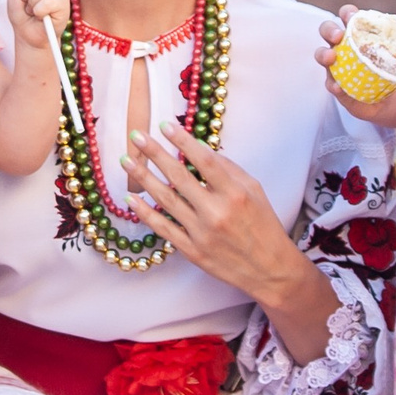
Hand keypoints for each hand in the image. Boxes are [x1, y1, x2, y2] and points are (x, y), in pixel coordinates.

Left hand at [122, 116, 307, 303]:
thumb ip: (228, 169)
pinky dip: (145, 213)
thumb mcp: (255, 190)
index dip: (182, 141)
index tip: (164, 125)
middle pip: (178, 177)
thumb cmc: (263, 225)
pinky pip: (163, 228)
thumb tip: (200, 149)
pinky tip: (131, 198)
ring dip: (143, 178)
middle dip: (154, 154)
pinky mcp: (192, 251)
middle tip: (136, 137)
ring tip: (126, 161)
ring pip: (165, 200)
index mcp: (234, 193)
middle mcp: (216, 212)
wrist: (269, 269)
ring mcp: (201, 233)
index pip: (203, 160)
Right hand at [312, 4, 395, 121]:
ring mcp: (339, 67)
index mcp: (360, 33)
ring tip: (332, 58)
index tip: (352, 16)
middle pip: (328, 31)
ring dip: (324, 54)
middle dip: (330, 30)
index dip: (347, 13)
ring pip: (323, 56)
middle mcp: (345, 47)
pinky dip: (333, 85)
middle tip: (338, 36)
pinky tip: (338, 87)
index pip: (349, 16)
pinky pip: (332, 85)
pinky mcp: (339, 88)